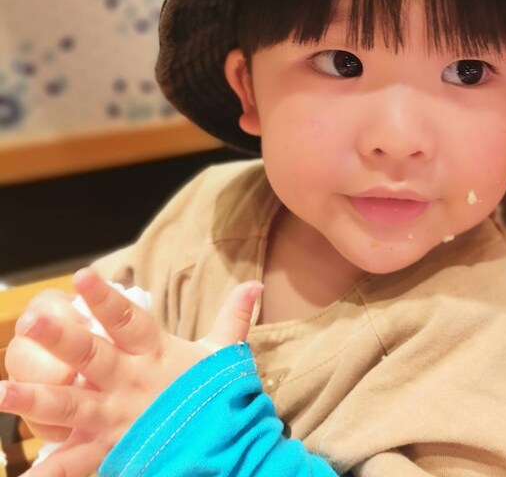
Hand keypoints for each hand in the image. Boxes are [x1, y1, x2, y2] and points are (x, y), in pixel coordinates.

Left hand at [0, 268, 262, 476]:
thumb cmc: (217, 396)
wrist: (223, 447)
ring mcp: (116, 418)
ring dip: (35, 399)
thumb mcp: (224, 353)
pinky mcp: (109, 452)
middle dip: (62, 340)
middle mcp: (130, 383)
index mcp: (155, 354)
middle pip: (93, 357)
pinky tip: (24, 472)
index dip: (105, 298)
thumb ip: (233, 316)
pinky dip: (49, 469)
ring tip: (1, 391)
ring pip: (70, 406)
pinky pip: (73, 463)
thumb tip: (254, 283)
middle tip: (32, 323)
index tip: (82, 276)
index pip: (128, 320)